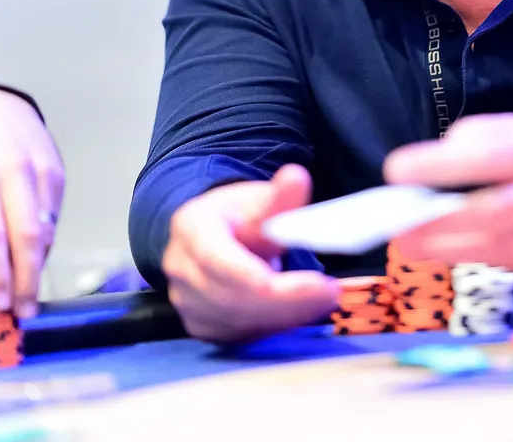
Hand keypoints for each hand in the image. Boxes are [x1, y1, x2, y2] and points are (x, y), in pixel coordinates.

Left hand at [0, 87, 63, 318]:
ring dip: (38, 267)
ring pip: (47, 230)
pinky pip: (54, 218)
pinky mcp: (58, 173)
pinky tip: (32, 261)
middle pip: (28, 237)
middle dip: (26, 280)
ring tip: (27, 296)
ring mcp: (42, 170)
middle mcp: (15, 171)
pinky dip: (44, 244)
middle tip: (23, 313)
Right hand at [162, 165, 339, 342]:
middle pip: (233, 298)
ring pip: (237, 322)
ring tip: (322, 300)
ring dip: (285, 317)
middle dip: (288, 303)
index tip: (320, 283)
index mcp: (191, 228)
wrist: (211, 235)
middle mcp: (180, 268)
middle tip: (332, 294)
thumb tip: (297, 177)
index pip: (225, 263)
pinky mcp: (200, 324)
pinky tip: (298, 313)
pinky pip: (238, 336)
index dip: (270, 282)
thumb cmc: (239, 214)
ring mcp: (185, 301)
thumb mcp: (261, 198)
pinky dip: (273, 328)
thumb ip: (281, 196)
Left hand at [382, 114, 512, 277]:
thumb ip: (484, 137)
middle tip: (394, 228)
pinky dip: (480, 255)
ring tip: (413, 240)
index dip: (440, 166)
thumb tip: (433, 163)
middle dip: (434, 225)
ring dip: (446, 247)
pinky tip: (467, 244)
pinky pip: (509, 264)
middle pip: (490, 215)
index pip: (491, 156)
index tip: (396, 170)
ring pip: (493, 248)